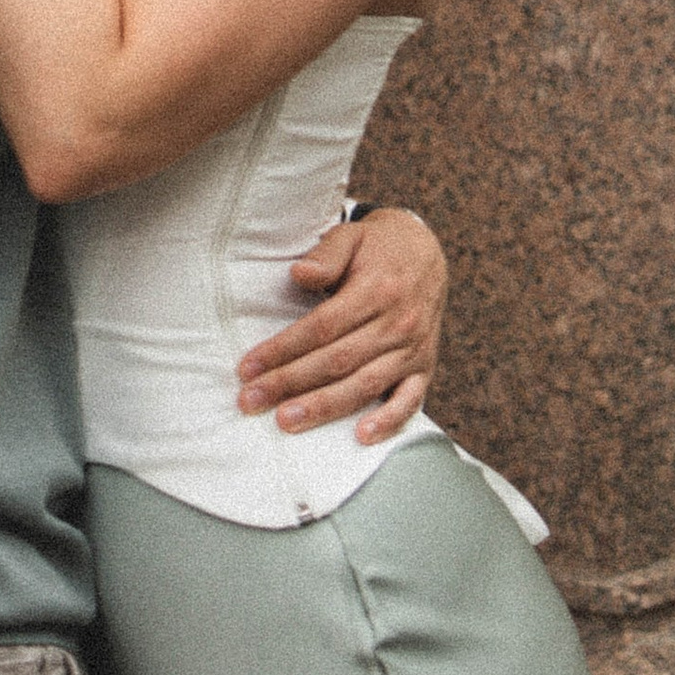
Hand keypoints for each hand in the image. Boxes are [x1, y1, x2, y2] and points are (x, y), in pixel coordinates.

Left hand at [239, 203, 444, 443]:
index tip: (247, 367)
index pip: (321, 327)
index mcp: (377, 290)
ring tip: (285, 422)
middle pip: (336, 361)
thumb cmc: (377, 247)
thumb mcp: (351, 236)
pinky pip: (410, 400)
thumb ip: (326, 254)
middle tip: (250, 401)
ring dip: (324, 407)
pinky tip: (360, 437)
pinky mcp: (425, 367)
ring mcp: (413, 349)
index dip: (282, 349)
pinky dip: (389, 422)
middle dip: (289, 384)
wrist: (427, 251)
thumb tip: (299, 273)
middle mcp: (397, 324)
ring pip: (364, 385)